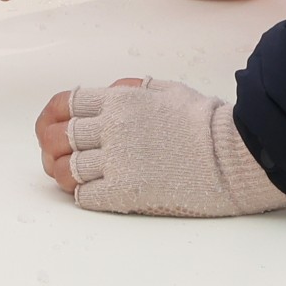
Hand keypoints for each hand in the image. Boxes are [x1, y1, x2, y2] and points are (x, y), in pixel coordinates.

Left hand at [36, 79, 285, 215]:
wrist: (234, 155)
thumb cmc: (207, 123)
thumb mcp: (168, 90)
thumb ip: (135, 90)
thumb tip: (116, 90)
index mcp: (119, 100)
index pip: (64, 104)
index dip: (51, 117)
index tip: (51, 127)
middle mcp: (112, 128)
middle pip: (58, 137)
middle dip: (53, 147)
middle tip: (58, 157)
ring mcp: (117, 161)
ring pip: (67, 168)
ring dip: (65, 173)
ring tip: (73, 178)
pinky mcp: (125, 192)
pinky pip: (85, 195)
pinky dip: (83, 194)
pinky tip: (93, 193)